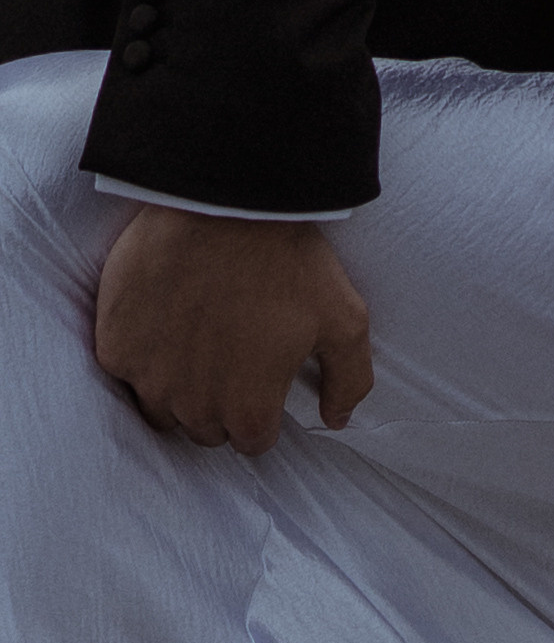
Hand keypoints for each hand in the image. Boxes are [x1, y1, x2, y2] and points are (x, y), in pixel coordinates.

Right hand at [94, 206, 373, 455]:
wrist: (225, 203)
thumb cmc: (288, 259)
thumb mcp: (344, 317)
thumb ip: (348, 379)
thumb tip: (337, 420)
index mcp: (248, 412)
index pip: (252, 439)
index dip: (261, 408)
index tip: (262, 372)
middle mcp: (193, 408)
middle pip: (206, 428)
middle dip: (221, 401)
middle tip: (233, 350)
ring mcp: (149, 379)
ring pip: (162, 408)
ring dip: (179, 386)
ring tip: (198, 338)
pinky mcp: (116, 347)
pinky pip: (126, 370)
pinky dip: (143, 353)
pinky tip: (164, 318)